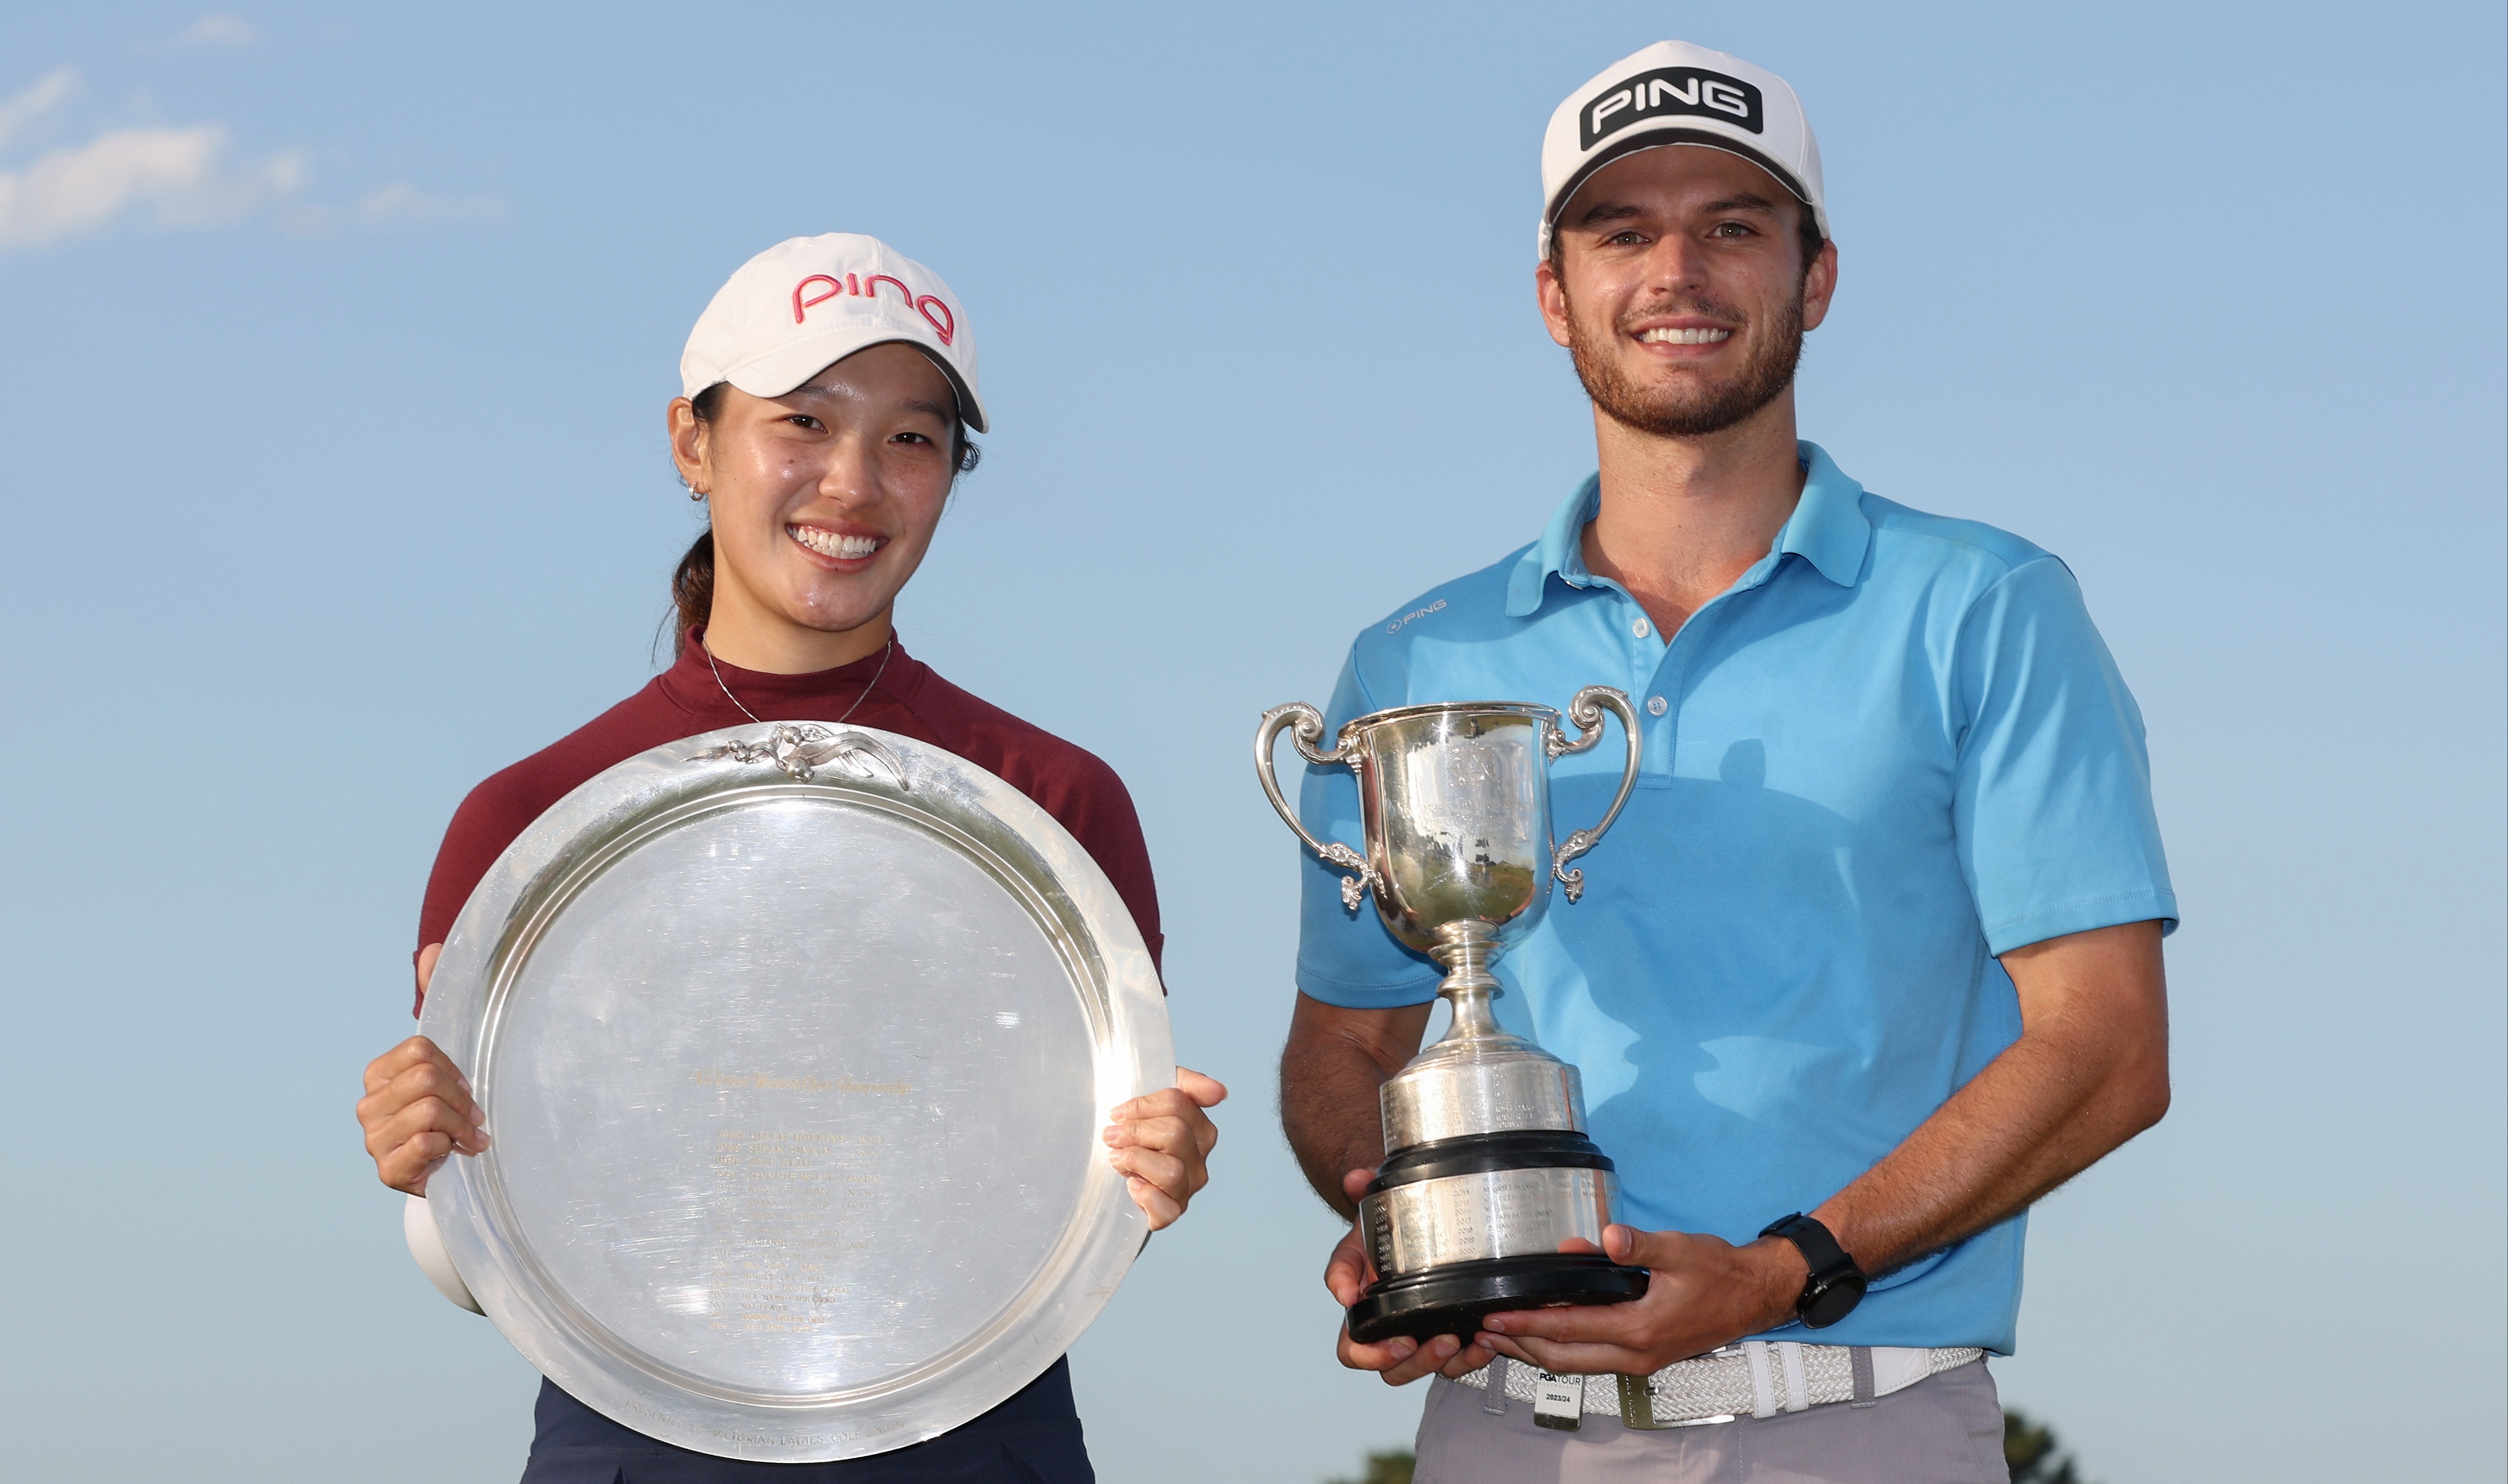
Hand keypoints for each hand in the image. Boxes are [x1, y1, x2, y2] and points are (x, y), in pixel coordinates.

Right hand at [359, 1034, 488, 1195]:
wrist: (429, 1176)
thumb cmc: (434, 1128)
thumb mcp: (434, 1093)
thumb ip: (441, 1076)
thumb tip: (467, 1085)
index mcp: (378, 1076)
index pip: (418, 1050)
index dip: (450, 1067)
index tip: (464, 1088)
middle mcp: (370, 1105)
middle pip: (426, 1077)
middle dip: (460, 1098)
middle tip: (475, 1117)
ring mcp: (375, 1137)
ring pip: (429, 1110)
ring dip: (460, 1125)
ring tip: (469, 1137)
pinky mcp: (388, 1167)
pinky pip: (425, 1143)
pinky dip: (446, 1145)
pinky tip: (448, 1151)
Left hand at [1103, 1067, 1225, 1229]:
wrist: (1116, 1168)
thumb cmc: (1138, 1131)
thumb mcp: (1156, 1096)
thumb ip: (1188, 1086)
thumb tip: (1219, 1091)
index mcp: (1199, 1125)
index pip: (1176, 1103)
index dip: (1141, 1106)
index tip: (1117, 1113)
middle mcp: (1199, 1157)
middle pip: (1174, 1134)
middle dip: (1135, 1132)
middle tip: (1111, 1136)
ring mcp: (1188, 1187)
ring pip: (1171, 1171)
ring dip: (1135, 1160)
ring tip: (1116, 1158)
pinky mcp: (1171, 1212)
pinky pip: (1167, 1211)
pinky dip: (1146, 1197)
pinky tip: (1132, 1185)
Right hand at [1325, 1167, 1494, 1384]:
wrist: (1415, 1222)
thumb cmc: (1388, 1225)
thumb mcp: (1374, 1210)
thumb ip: (1363, 1194)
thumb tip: (1354, 1181)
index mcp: (1364, 1310)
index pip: (1354, 1350)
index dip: (1370, 1354)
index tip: (1397, 1341)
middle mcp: (1390, 1328)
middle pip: (1393, 1369)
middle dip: (1418, 1362)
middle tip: (1440, 1341)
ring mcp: (1420, 1334)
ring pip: (1425, 1370)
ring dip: (1445, 1362)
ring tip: (1465, 1339)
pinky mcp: (1448, 1333)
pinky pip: (1457, 1362)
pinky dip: (1472, 1358)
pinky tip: (1487, 1341)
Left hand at [1474, 1225, 1805, 1375]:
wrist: (1753, 1296)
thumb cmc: (1718, 1271)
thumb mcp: (1680, 1249)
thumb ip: (1639, 1245)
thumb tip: (1604, 1238)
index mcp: (1639, 1329)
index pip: (1568, 1329)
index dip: (1527, 1322)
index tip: (1495, 1316)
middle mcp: (1635, 1354)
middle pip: (1561, 1359)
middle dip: (1519, 1345)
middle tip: (1483, 1331)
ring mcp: (1639, 1361)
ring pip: (1574, 1364)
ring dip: (1535, 1352)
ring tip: (1501, 1337)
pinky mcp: (1643, 1357)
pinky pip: (1590, 1360)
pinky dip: (1559, 1350)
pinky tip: (1543, 1334)